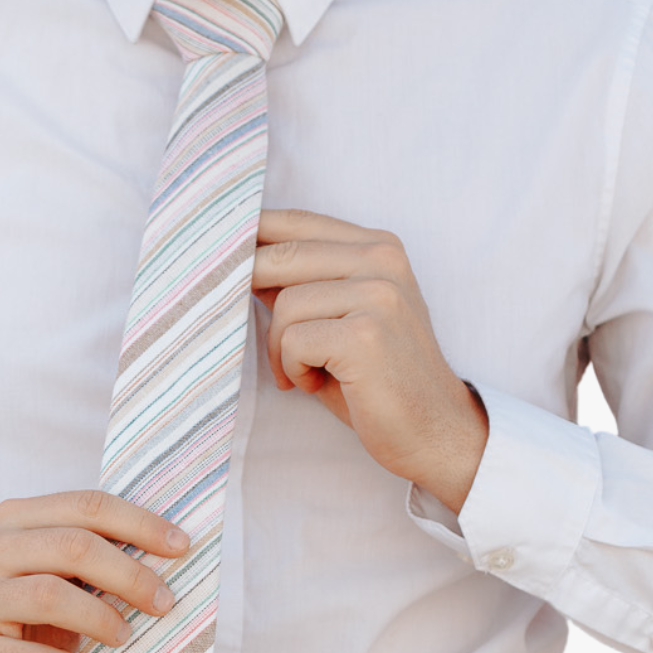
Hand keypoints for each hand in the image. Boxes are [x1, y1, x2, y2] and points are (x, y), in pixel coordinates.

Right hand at [0, 491, 187, 652]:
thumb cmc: (12, 615)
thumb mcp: (44, 573)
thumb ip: (87, 558)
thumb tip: (164, 558)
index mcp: (12, 520)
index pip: (86, 505)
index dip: (140, 523)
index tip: (181, 547)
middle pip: (73, 545)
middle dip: (130, 573)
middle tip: (165, 601)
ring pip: (50, 594)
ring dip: (101, 618)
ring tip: (125, 635)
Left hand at [252, 208, 488, 508]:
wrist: (433, 431)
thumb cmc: (375, 378)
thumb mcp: (338, 316)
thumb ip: (299, 282)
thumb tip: (235, 259)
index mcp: (378, 246)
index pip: (295, 222)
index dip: (249, 237)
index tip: (219, 263)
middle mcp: (383, 260)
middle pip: (282, 255)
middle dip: (254, 298)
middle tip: (263, 337)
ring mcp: (379, 294)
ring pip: (284, 304)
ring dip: (279, 348)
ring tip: (303, 371)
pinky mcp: (367, 335)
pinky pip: (293, 340)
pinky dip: (293, 368)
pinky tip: (316, 382)